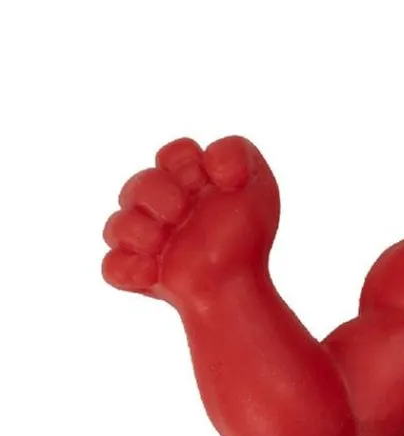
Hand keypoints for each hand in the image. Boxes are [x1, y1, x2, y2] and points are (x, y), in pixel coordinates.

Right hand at [102, 136, 279, 305]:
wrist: (243, 281)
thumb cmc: (245, 232)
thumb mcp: (257, 184)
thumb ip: (238, 154)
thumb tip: (212, 161)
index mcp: (184, 181)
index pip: (173, 155)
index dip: (185, 163)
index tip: (207, 181)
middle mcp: (159, 206)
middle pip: (139, 186)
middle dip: (156, 193)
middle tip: (179, 210)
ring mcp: (146, 240)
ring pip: (117, 226)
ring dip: (138, 230)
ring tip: (164, 240)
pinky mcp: (140, 272)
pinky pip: (114, 268)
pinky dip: (128, 269)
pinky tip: (152, 271)